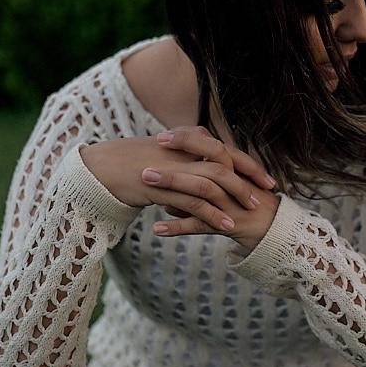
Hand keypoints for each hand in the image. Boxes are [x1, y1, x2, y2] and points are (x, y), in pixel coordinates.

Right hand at [81, 128, 277, 248]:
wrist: (99, 169)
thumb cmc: (130, 163)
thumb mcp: (163, 158)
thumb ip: (186, 161)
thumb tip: (206, 171)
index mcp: (186, 141)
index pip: (225, 150)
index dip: (248, 164)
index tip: (266, 178)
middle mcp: (183, 151)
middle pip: (226, 161)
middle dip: (249, 178)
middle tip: (266, 194)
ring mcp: (173, 168)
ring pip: (215, 181)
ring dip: (236, 197)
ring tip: (251, 212)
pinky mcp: (163, 187)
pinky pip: (194, 201)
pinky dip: (213, 213)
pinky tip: (226, 226)